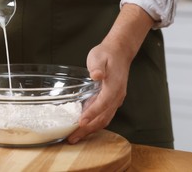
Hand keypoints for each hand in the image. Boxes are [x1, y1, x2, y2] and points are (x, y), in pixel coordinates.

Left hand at [67, 4, 153, 143]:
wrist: (119, 52)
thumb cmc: (107, 54)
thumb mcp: (99, 56)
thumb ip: (97, 66)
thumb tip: (96, 75)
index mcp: (114, 86)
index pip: (103, 103)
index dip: (92, 114)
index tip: (80, 122)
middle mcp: (117, 96)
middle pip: (103, 117)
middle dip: (87, 129)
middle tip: (72, 137)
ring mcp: (115, 100)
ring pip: (104, 120)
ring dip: (90, 130)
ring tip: (75, 137)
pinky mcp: (112, 101)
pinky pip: (104, 116)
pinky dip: (94, 124)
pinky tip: (83, 128)